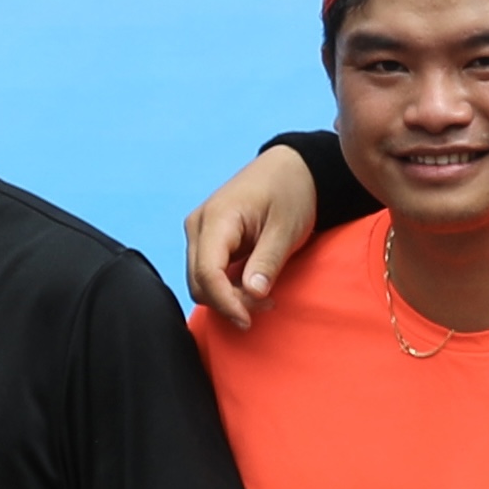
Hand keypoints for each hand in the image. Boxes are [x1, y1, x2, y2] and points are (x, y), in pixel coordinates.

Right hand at [184, 144, 318, 332]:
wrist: (290, 168)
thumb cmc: (290, 192)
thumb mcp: (286, 228)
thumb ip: (267, 262)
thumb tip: (252, 295)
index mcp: (216, 218)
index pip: (207, 273)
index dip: (225, 302)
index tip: (248, 320)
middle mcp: (198, 225)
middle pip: (199, 282)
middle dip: (228, 302)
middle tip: (266, 306)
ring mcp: (199, 232)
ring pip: (200, 281)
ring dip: (227, 298)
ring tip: (263, 297)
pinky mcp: (207, 240)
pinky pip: (207, 274)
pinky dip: (226, 288)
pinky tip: (252, 287)